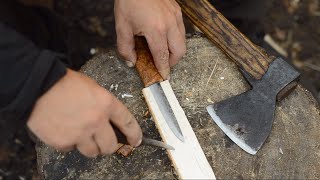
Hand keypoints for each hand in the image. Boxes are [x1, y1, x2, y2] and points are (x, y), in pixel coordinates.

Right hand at [27, 69, 141, 156]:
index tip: (136, 141)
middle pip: (111, 146)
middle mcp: (96, 121)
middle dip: (109, 146)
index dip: (134, 135)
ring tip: (81, 134)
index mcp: (106, 104)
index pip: (128, 123)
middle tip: (103, 142)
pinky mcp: (64, 142)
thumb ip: (104, 105)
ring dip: (89, 146)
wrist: (38, 86)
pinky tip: (64, 130)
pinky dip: (69, 143)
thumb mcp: (92, 87)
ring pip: (93, 152)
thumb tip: (109, 121)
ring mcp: (80, 133)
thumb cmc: (64, 83)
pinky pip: (71, 150)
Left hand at [114, 0, 185, 78]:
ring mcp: (175, 16)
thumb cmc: (129, 1)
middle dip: (173, 62)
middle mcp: (170, 24)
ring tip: (162, 51)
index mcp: (156, 30)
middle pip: (180, 51)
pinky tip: (164, 37)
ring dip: (175, 50)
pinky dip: (175, 38)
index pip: (163, 56)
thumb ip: (125, 48)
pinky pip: (181, 30)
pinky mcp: (177, 11)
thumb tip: (131, 62)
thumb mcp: (122, 26)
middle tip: (162, 64)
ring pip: (183, 41)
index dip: (164, 69)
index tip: (164, 76)